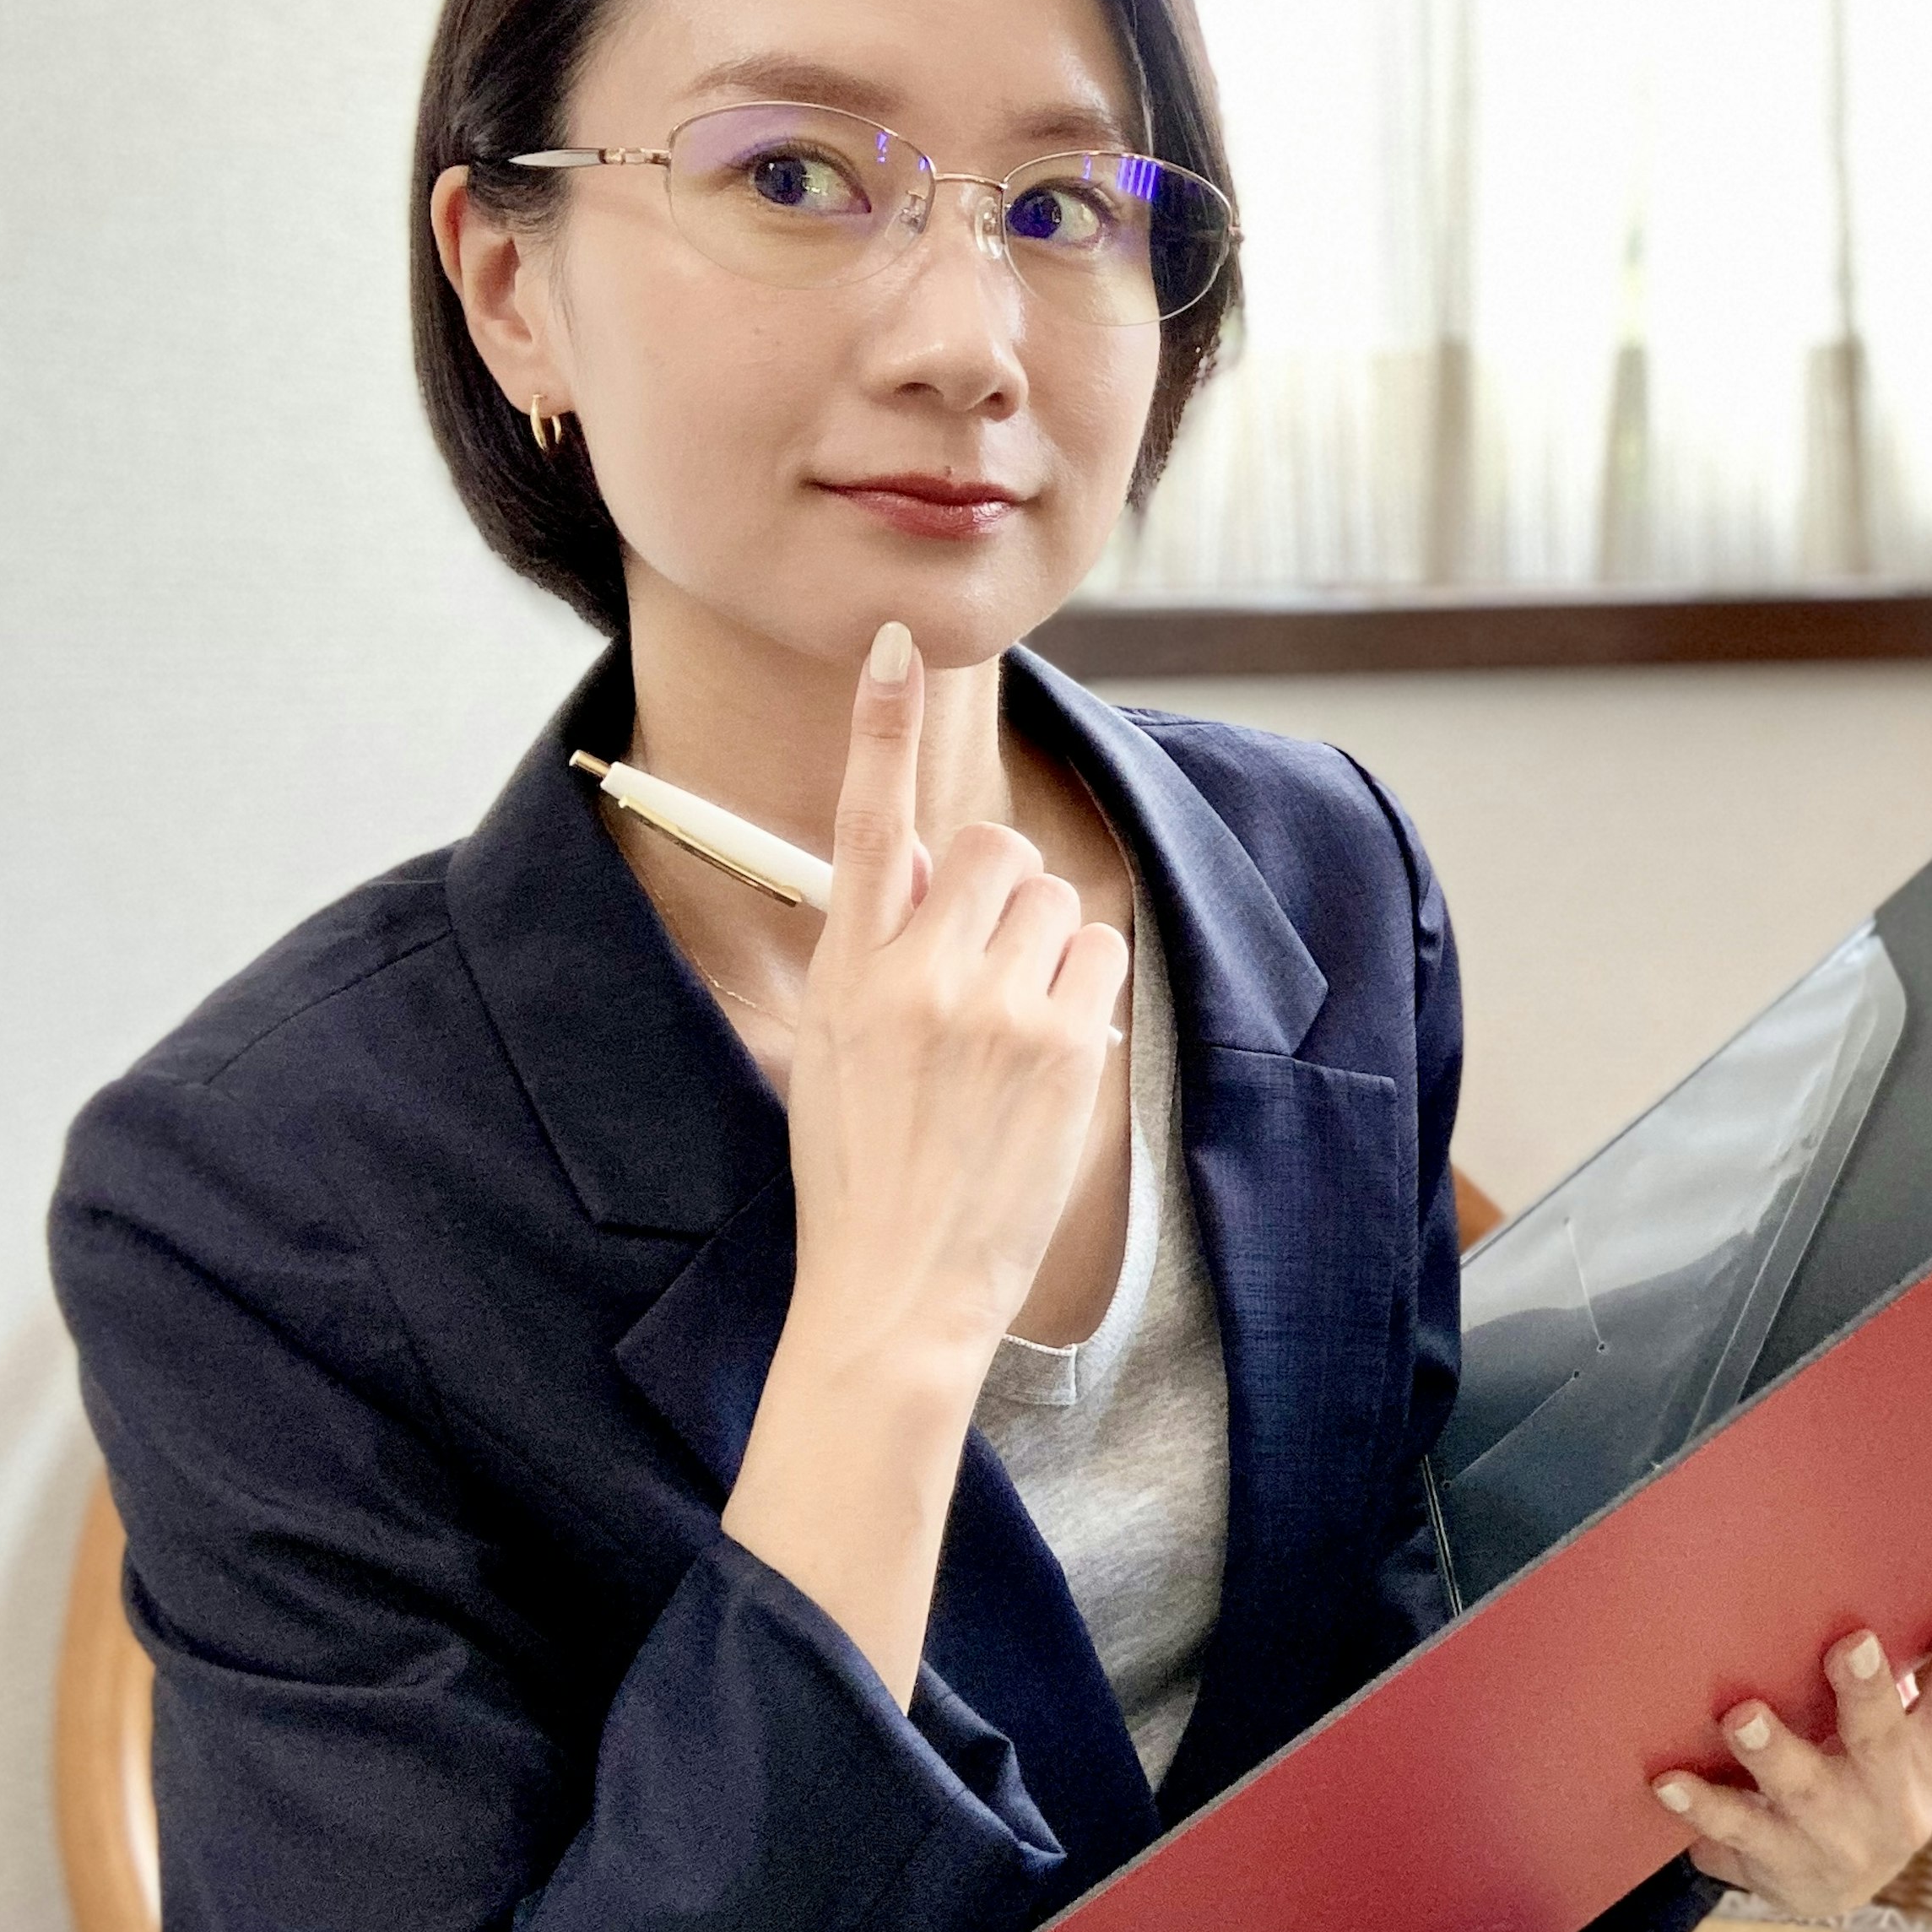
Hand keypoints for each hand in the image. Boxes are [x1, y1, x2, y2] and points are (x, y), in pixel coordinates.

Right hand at [782, 618, 1131, 1374]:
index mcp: (847, 968)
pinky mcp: (1062, 1046)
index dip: (881, 725)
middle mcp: (918, 972)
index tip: (899, 643)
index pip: (868, 820)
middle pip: (998, 852)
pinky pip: (1098, 959)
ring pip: (1059, 904)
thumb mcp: (833, 1047)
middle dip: (1005, 890)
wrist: (897, 1288)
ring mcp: (994, 1008)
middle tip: (987, 961)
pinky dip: (1084, 991)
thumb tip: (933, 874)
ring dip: (1047, 948)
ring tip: (1010, 1031)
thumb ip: (878, 949)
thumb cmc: (861, 1170)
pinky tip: (1050, 1054)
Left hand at [1650, 1552, 1931, 1917]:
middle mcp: (1897, 1797)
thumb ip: (1929, 1652)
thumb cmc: (1875, 1764)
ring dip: (1774, 1754)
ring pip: (1804, 1792)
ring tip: (1744, 1719)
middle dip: (1866, 1694)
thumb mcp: (1920, 1726)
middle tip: (1850, 1645)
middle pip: (1882, 1739)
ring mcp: (1838, 1838)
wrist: (1833, 1880)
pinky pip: (1736, 1832)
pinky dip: (1702, 1809)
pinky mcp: (1778, 1863)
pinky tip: (1669, 1782)